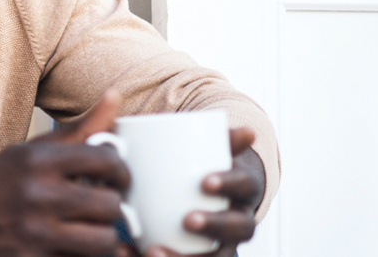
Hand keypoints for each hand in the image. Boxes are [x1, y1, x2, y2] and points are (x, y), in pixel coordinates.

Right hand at [0, 92, 131, 256]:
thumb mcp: (31, 152)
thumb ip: (79, 130)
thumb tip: (115, 96)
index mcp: (37, 160)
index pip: (107, 161)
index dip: (122, 171)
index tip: (116, 179)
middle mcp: (35, 195)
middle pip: (110, 205)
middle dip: (112, 207)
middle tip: (102, 208)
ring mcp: (32, 233)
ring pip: (103, 241)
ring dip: (102, 238)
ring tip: (90, 231)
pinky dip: (81, 255)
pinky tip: (70, 246)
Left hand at [141, 128, 264, 256]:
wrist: (204, 193)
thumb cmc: (202, 167)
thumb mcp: (211, 149)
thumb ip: (220, 138)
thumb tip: (249, 133)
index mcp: (242, 189)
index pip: (244, 186)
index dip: (229, 184)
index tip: (204, 182)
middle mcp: (239, 221)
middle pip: (239, 229)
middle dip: (215, 225)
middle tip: (187, 220)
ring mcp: (221, 244)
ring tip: (152, 250)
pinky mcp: (201, 255)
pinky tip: (127, 254)